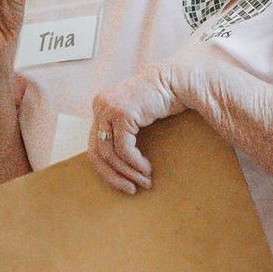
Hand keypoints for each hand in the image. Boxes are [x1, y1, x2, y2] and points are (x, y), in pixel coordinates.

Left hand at [88, 63, 184, 194]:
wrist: (177, 80)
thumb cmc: (162, 101)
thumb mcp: (136, 119)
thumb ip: (123, 133)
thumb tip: (117, 166)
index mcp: (100, 108)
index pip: (95, 147)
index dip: (107, 171)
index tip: (125, 184)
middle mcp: (100, 107)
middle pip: (97, 153)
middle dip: (114, 176)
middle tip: (131, 190)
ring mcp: (108, 109)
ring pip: (110, 154)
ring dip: (128, 172)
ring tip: (145, 181)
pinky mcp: (122, 113)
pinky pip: (123, 149)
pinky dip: (134, 163)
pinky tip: (147, 169)